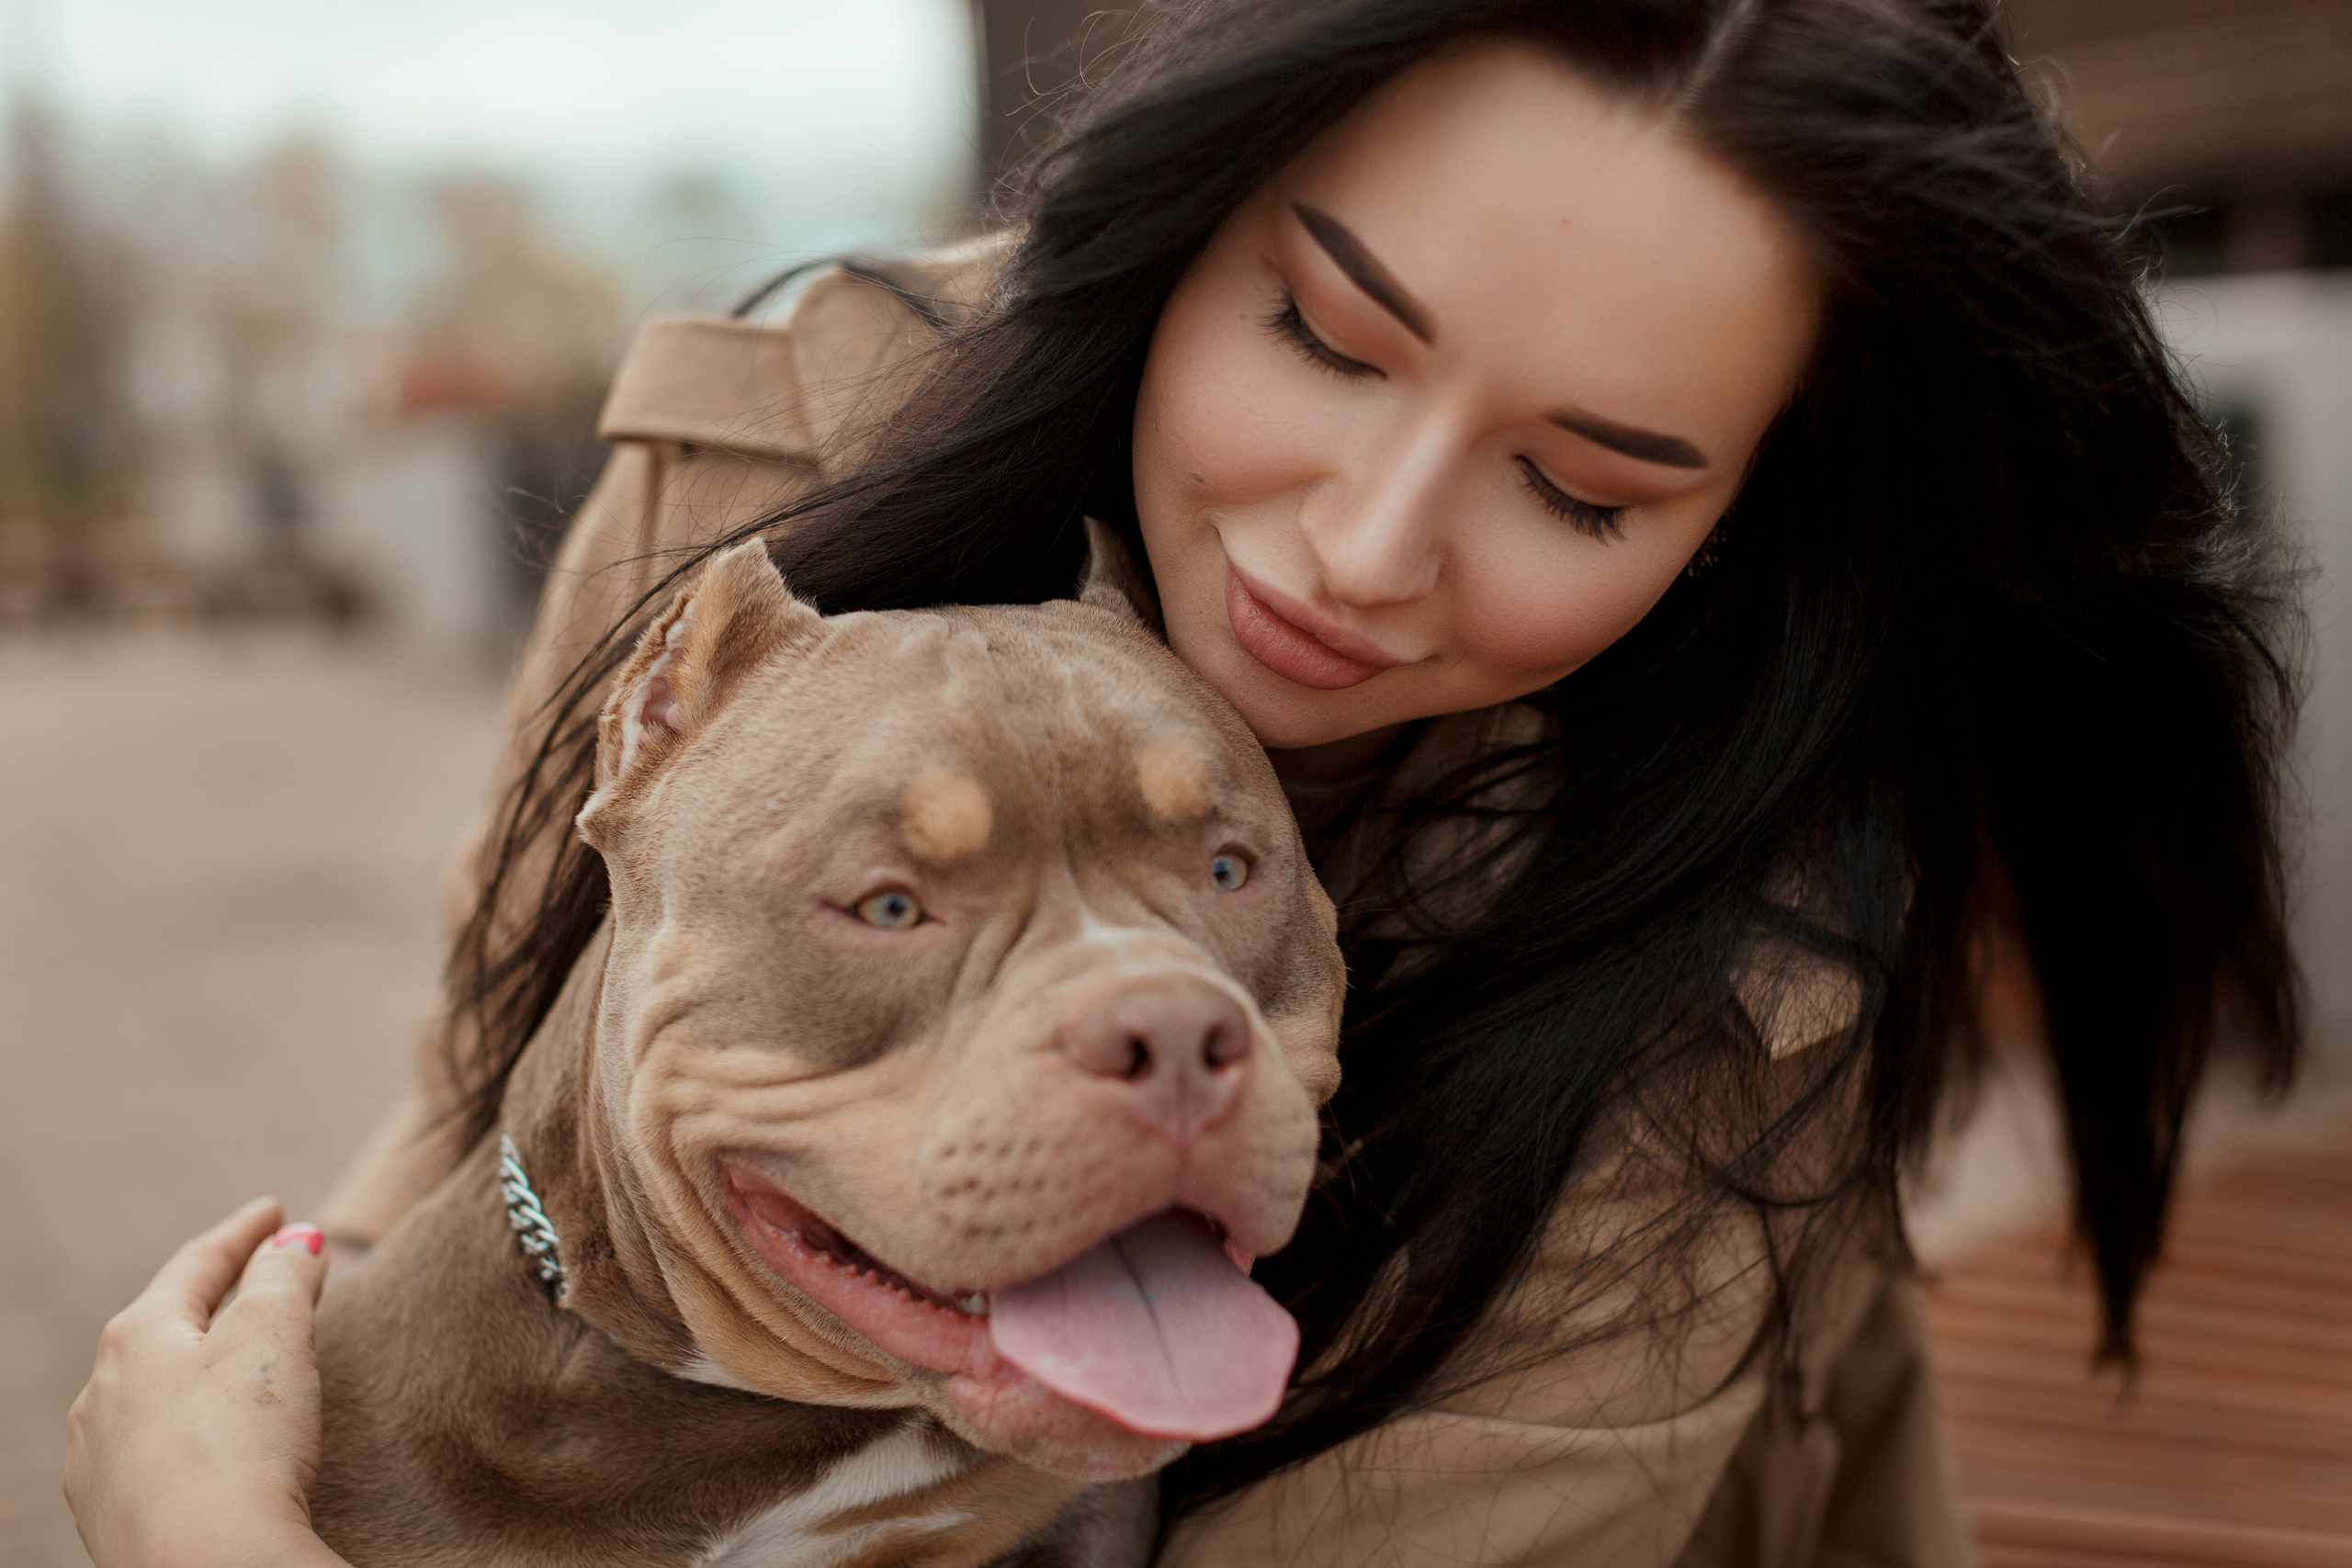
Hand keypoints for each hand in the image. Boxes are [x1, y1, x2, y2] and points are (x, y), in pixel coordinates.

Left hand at [65, 1197, 351, 1567]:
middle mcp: (102, 1392)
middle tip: (260, 1278)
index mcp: (137, 1337)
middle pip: (167, 1324)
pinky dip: (186, 1425)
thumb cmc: (238, 1447)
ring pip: (152, 1390)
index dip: (245, 1233)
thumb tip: (293, 1242)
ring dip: (196, 1366)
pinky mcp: (112, 1515)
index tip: (275, 1211)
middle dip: (216, 1298)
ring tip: (234, 1363)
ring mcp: (99, 1458)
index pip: (197, 1263)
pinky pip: (150, 1447)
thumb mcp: (274, 1337)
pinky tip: (203, 1441)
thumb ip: (283, 1278)